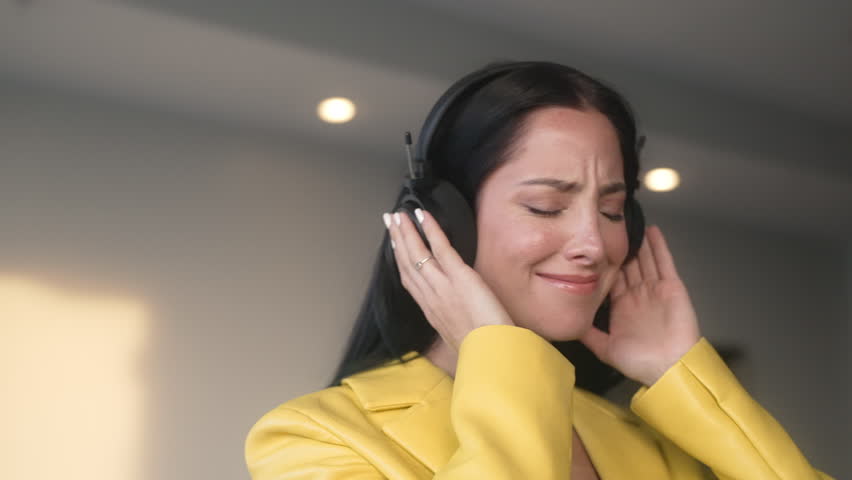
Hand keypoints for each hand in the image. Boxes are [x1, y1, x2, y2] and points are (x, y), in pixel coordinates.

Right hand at [384, 208, 513, 350]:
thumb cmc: (482, 347)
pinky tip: (423, 216)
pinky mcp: (459, 277)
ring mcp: (442, 286)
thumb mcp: (459, 335)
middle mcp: (431, 297)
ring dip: (406, 231)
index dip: (399, 259)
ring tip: (399, 215)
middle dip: (397, 240)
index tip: (394, 245)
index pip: (409, 280)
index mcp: (431, 310)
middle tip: (389, 221)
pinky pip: (440, 248)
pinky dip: (430, 230)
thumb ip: (452, 320)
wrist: (492, 352)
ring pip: (417, 254)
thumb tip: (453, 313)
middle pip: (407, 263)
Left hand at [580, 225, 700, 385]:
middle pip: (627, 265)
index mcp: (622, 307)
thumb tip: (567, 323)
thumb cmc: (640, 363)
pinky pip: (664, 262)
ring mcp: (655, 289)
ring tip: (629, 223)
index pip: (611, 278)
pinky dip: (658, 246)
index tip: (592, 248)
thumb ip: (587, 334)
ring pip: (644, 259)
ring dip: (638, 242)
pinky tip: (652, 232)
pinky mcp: (671, 287)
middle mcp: (638, 295)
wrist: (669, 368)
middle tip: (609, 227)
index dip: (603, 264)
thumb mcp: (604, 347)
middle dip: (619, 248)